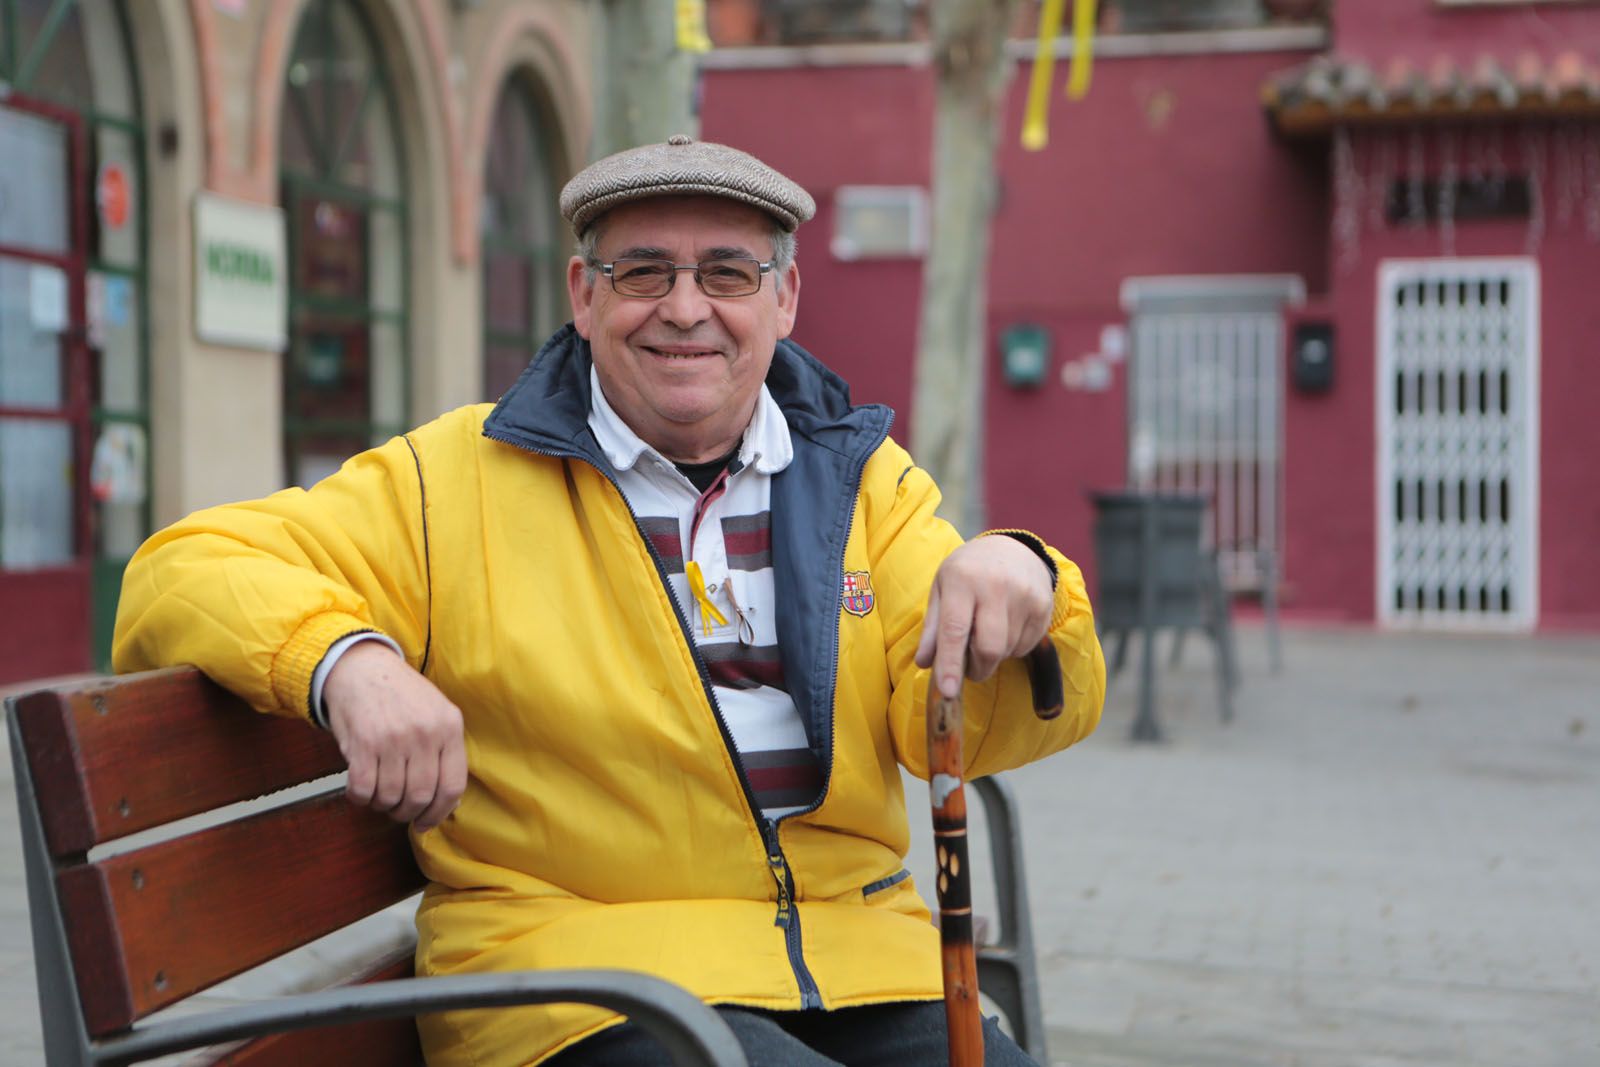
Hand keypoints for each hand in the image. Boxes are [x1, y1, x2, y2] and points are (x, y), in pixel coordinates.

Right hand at [323, 641, 465, 831]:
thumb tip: (451, 802)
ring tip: (380, 795)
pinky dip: (361, 798)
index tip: (427, 822)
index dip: (440, 813)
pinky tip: (362, 789)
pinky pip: (363, 789)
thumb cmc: (401, 695)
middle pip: (420, 797)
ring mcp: (393, 738)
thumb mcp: (437, 712)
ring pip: (391, 797)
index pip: (452, 786)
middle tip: (398, 810)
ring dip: (383, 805)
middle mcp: (424, 733)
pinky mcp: (363, 743)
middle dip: (408, 813)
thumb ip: (447, 752)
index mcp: (449, 726)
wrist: (361, 668)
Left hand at [914, 537, 1053, 699]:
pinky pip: (1025, 647)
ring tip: (987, 632)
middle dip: (977, 668)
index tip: (948, 692)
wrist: (1012, 549)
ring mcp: (1025, 595)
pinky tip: (1006, 627)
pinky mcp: (1044, 606)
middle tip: (969, 666)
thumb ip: (933, 628)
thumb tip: (925, 663)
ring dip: (993, 656)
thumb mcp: (942, 590)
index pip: (955, 630)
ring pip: (1007, 650)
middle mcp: (996, 586)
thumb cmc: (968, 573)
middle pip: (988, 648)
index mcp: (963, 580)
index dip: (950, 664)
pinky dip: (1011, 648)